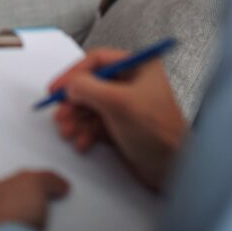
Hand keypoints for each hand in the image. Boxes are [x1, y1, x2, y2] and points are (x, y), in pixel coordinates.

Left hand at [0, 170, 68, 230]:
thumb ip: (45, 177)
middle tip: (38, 188)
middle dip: (21, 192)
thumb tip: (55, 183)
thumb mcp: (32, 182)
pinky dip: (25, 230)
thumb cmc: (3, 221)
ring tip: (41, 210)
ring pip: (8, 215)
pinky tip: (39, 227)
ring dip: (24, 214)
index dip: (9, 164)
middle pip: (0, 192)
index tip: (25, 165)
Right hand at [50, 48, 186, 191]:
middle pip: (91, 85)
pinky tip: (82, 142)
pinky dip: (85, 132)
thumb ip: (88, 88)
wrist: (175, 170)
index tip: (56, 88)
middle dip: (73, 102)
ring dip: (76, 119)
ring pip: (90, 106)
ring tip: (68, 132)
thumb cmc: (159, 132)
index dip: (73, 74)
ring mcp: (127, 105)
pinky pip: (95, 123)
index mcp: (139, 67)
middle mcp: (133, 83)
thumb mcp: (118, 103)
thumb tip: (70, 85)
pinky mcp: (123, 125)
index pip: (97, 60)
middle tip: (61, 114)